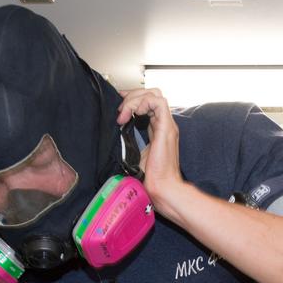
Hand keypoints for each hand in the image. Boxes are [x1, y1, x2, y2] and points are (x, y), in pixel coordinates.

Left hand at [116, 88, 186, 218]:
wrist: (162, 188)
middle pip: (152, 94)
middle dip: (133, 96)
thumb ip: (130, 141)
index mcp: (158, 129)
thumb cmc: (151, 179)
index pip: (148, 103)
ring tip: (124, 114)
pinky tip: (133, 113)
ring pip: (154, 95)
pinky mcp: (166, 128)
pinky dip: (143, 103)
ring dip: (135, 100)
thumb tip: (116, 136)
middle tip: (120, 108)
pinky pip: (157, 102)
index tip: (119, 103)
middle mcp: (164, 124)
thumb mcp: (135, 154)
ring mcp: (167, 125)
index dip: (133, 99)